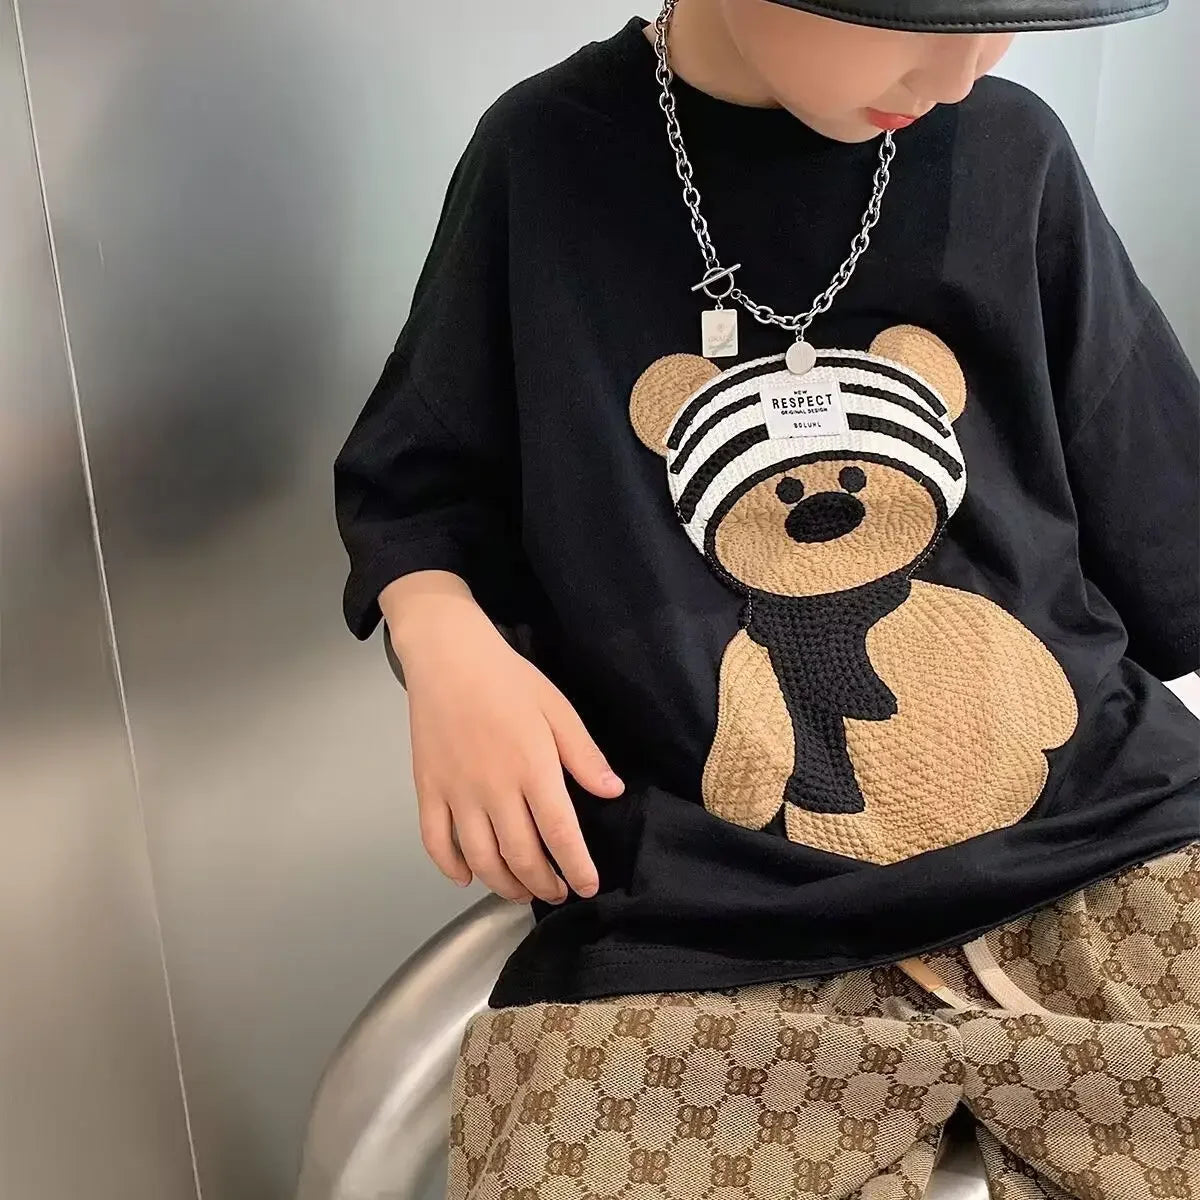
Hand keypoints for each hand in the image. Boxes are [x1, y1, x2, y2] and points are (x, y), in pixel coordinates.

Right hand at [384, 574, 623, 904]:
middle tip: (556, 892)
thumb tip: (612, 792)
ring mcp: (456, 792)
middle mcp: (493, 789)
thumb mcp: (557, 709)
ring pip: (480, 858)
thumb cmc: (507, 678)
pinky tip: (467, 877)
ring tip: (520, 892)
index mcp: (532, 768)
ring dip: (503, 884)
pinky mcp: (427, 789)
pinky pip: (435, 842)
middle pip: (520, 855)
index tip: (587, 886)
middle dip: (542, 884)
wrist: (447, 655)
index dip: (576, 867)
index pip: (559, 834)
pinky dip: (450, 867)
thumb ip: (584, 755)